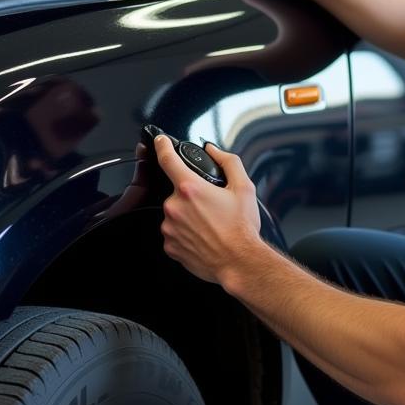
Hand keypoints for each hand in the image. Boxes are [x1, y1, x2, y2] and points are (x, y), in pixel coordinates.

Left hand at [154, 136, 262, 285]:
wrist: (240, 262)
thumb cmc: (242, 230)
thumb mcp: (243, 188)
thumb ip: (228, 162)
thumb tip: (214, 151)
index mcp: (190, 189)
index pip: (167, 159)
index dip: (162, 146)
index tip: (160, 142)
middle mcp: (175, 207)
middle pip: (177, 191)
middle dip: (192, 195)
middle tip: (212, 206)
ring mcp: (170, 228)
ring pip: (175, 213)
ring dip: (188, 215)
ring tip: (210, 225)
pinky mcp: (170, 246)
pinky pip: (174, 232)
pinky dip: (186, 232)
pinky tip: (203, 236)